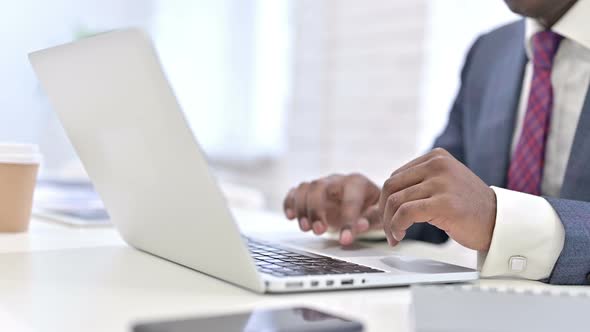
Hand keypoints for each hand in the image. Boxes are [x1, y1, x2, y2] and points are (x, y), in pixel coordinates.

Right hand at [283, 173, 380, 244]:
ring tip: (306, 229)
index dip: (347, 220)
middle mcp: (337, 180)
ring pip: (305, 188)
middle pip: (320, 187)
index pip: (350, 199)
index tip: (345, 240)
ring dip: (302, 209)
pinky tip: (290, 216)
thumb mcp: (378, 215)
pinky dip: (289, 202)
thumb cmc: (371, 209)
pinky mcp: (310, 192)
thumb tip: (360, 226)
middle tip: (319, 232)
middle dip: (317, 210)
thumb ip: (371, 219)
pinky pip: (295, 191)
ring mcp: (322, 184)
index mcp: (358, 183)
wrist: (364, 202)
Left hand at [378, 148, 495, 250]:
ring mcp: (441, 183)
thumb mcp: (445, 182)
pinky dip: (396, 227)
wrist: (499, 222)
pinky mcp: (443, 203)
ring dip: (389, 223)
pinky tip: (400, 236)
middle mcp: (437, 165)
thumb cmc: (470, 207)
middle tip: (388, 229)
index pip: (396, 176)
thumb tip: (388, 194)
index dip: (386, 200)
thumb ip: (420, 181)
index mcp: (436, 157)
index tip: (388, 217)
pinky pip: (405, 213)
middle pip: (391, 187)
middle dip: (383, 211)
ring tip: (394, 236)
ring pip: (395, 201)